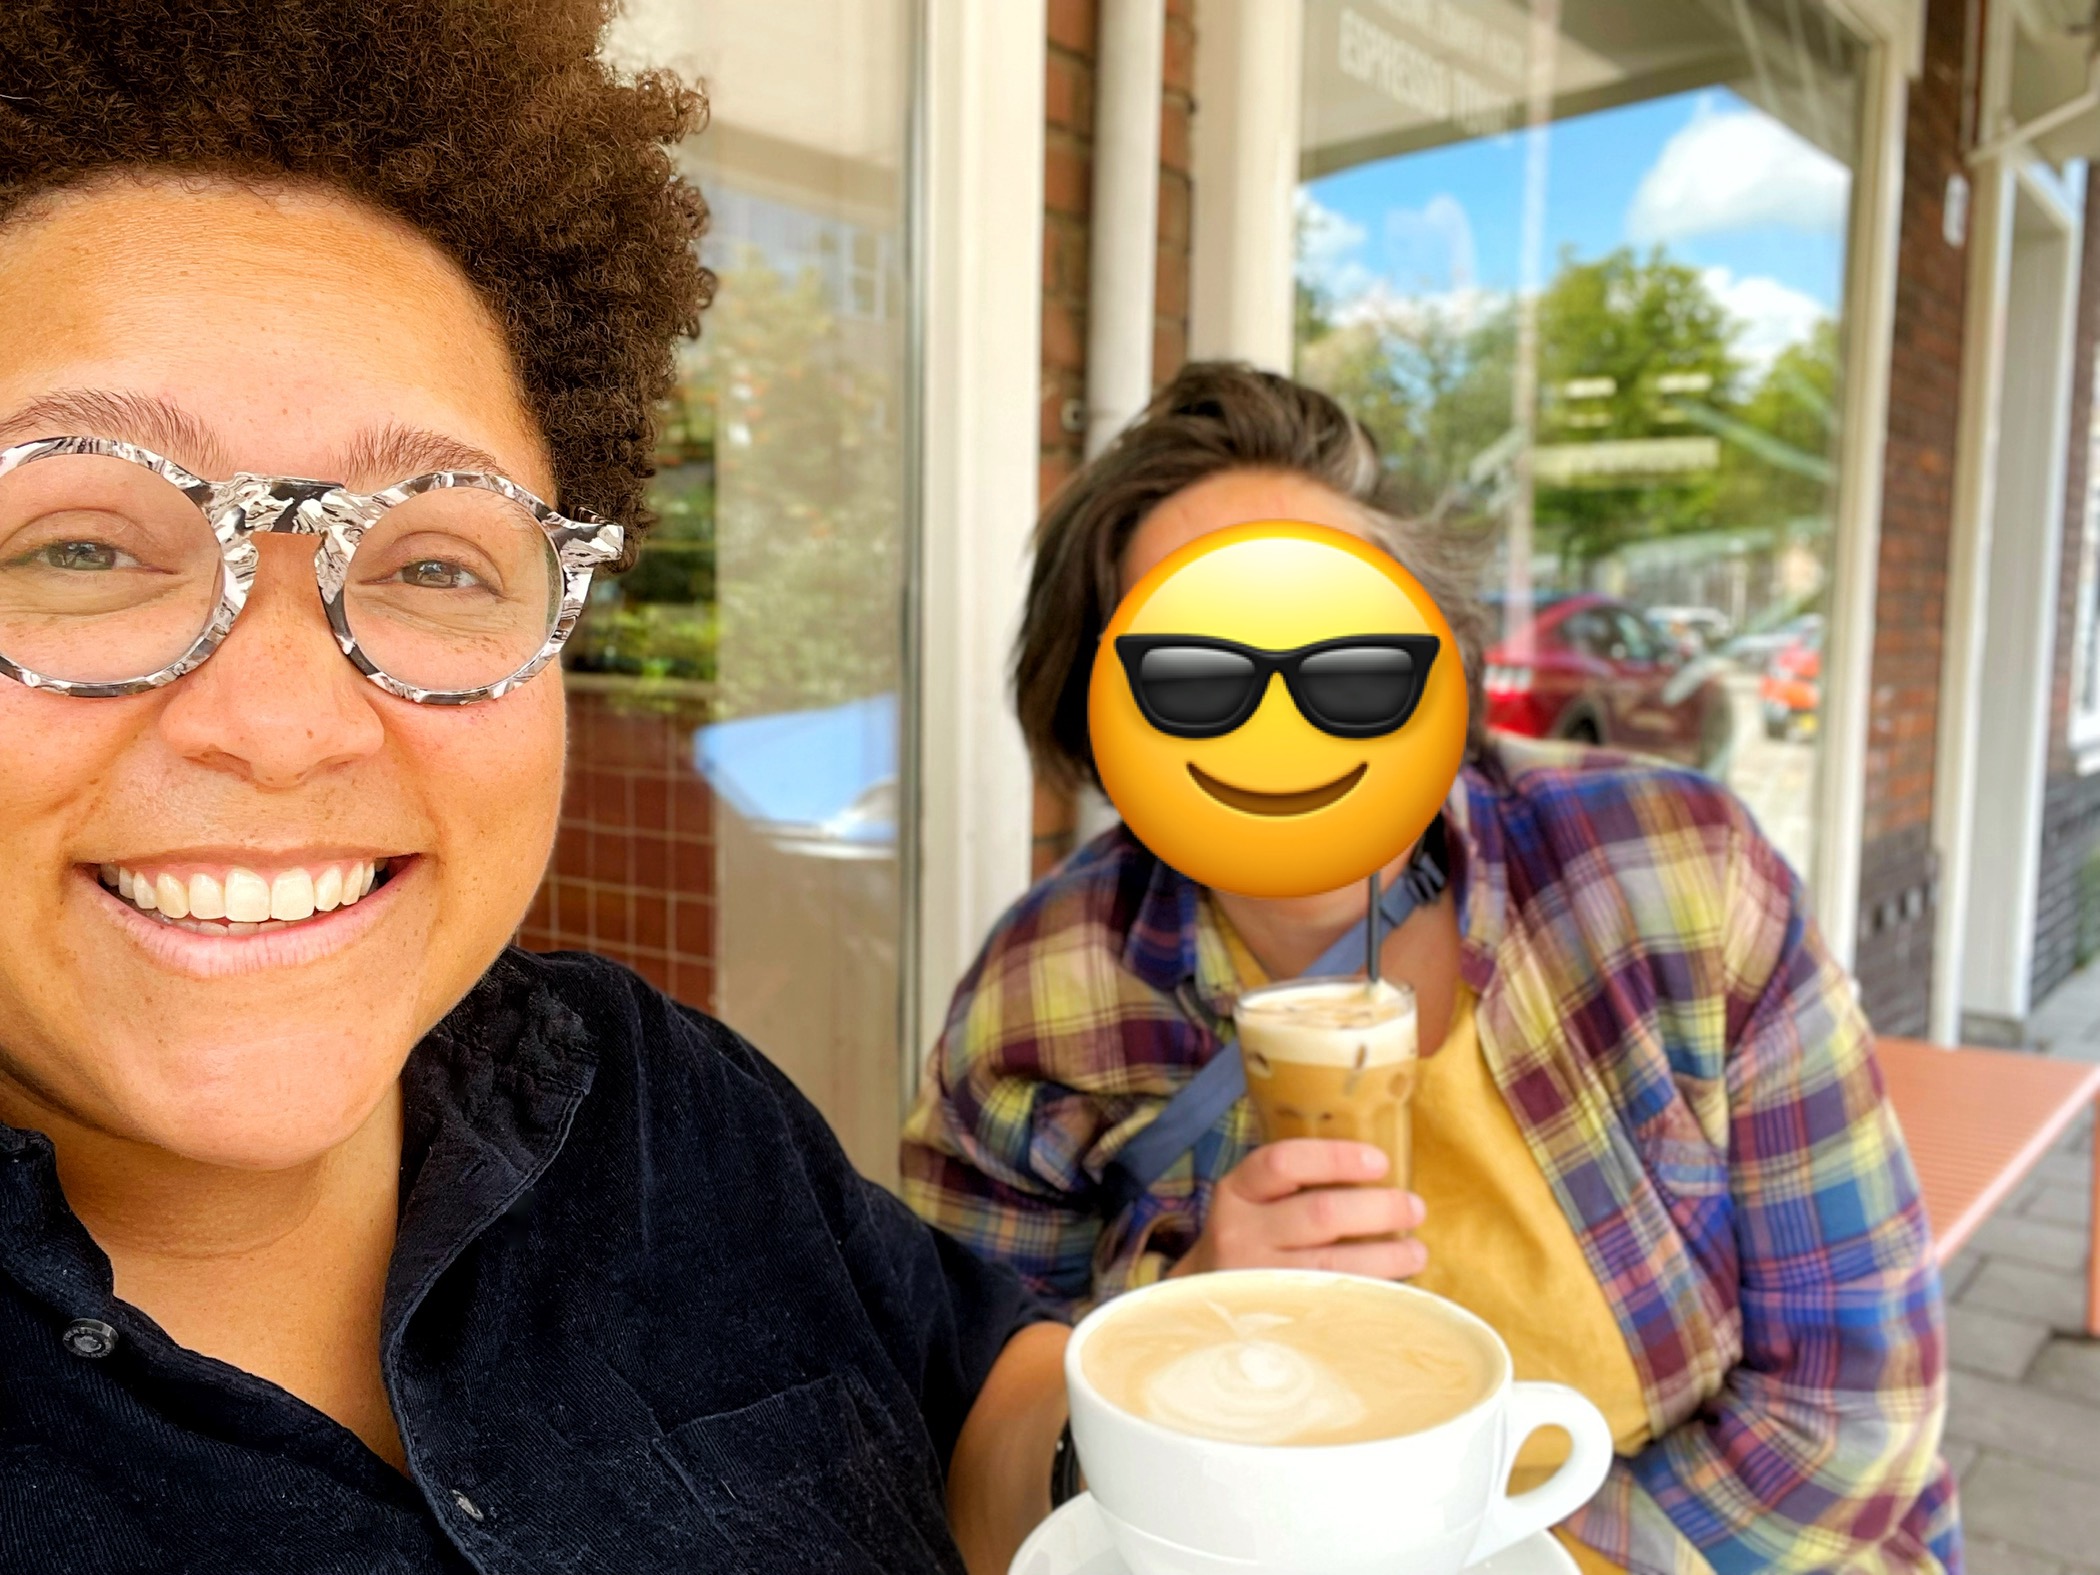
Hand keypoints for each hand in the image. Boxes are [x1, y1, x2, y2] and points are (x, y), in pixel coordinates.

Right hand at [1168, 1140, 1426, 1280]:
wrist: (1203, 1298)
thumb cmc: (1251, 1236)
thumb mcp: (1255, 1199)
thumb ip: (1297, 1181)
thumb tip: (1380, 1167)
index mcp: (1237, 1190)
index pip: (1284, 1162)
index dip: (1337, 1159)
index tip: (1381, 1162)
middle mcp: (1240, 1233)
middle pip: (1320, 1214)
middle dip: (1378, 1209)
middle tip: (1414, 1207)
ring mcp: (1256, 1279)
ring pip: (1333, 1264)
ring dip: (1386, 1256)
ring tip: (1416, 1250)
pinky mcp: (1275, 1317)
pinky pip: (1333, 1302)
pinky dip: (1371, 1291)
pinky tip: (1395, 1286)